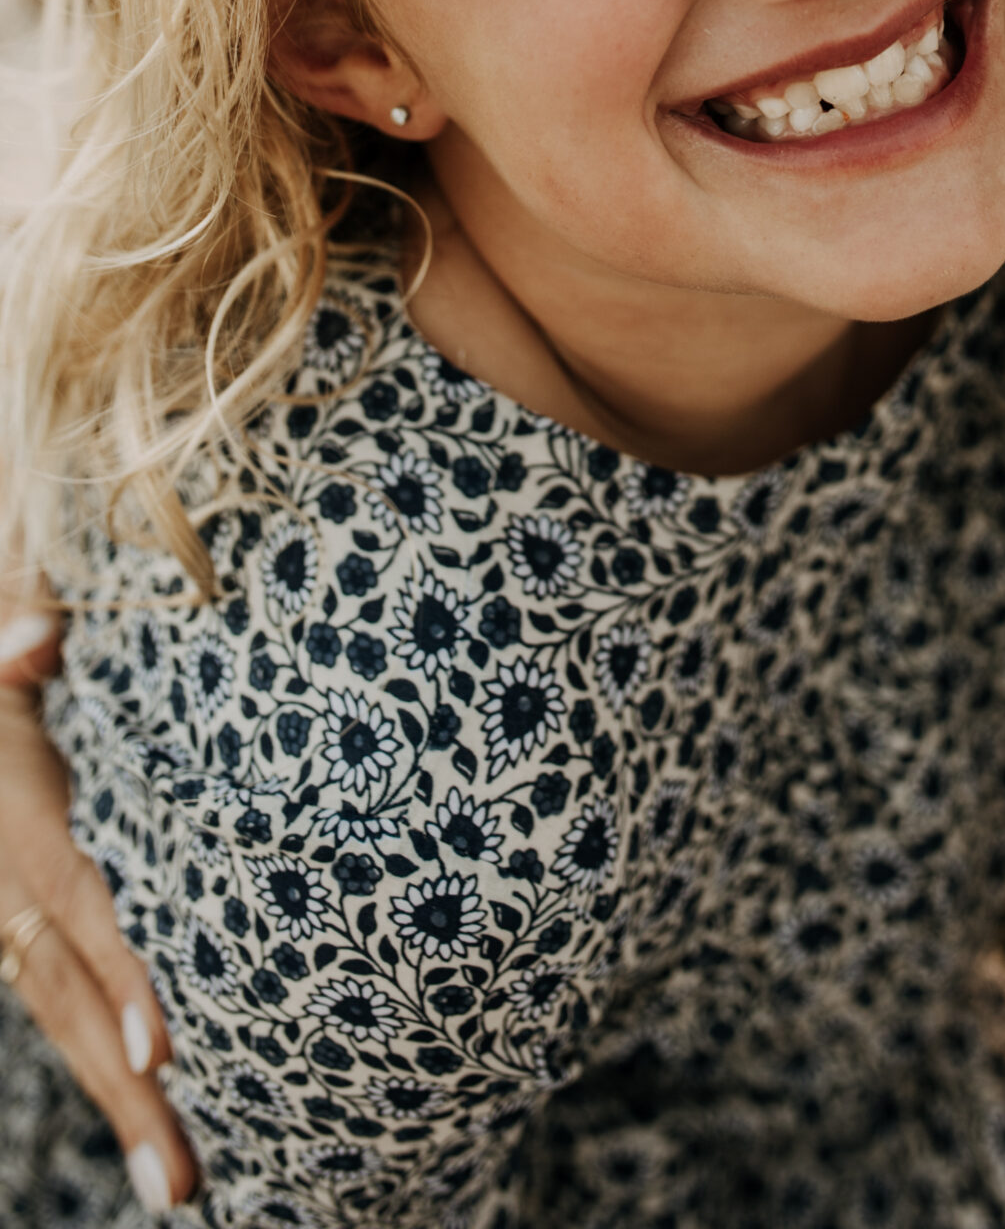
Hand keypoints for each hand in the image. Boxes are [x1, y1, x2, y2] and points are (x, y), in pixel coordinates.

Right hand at [0, 603, 197, 1214]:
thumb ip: (10, 648)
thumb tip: (40, 635)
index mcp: (21, 837)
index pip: (78, 920)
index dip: (117, 984)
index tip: (162, 1050)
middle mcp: (12, 903)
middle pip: (77, 1008)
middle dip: (129, 1097)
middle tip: (184, 1188)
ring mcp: (11, 934)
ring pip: (71, 1029)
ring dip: (126, 1108)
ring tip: (183, 1187)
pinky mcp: (24, 946)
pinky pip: (66, 1015)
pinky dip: (107, 1071)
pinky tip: (154, 1124)